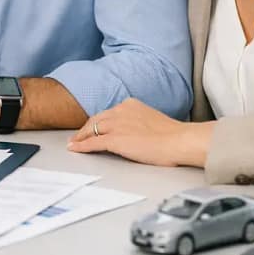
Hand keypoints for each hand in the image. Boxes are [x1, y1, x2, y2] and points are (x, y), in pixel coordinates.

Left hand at [66, 98, 212, 166]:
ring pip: (91, 130)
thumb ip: (139, 122)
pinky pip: (92, 143)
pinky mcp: (115, 140)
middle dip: (85, 129)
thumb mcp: (151, 120)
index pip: (107, 113)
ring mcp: (116, 125)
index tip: (92, 128)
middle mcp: (120, 111)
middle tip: (77, 137)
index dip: (98, 122)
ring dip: (80, 138)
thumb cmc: (173, 135)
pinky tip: (75, 149)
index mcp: (130, 105)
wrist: (179, 141)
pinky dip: (81, 146)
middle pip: (95, 120)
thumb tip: (135, 132)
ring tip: (74, 144)